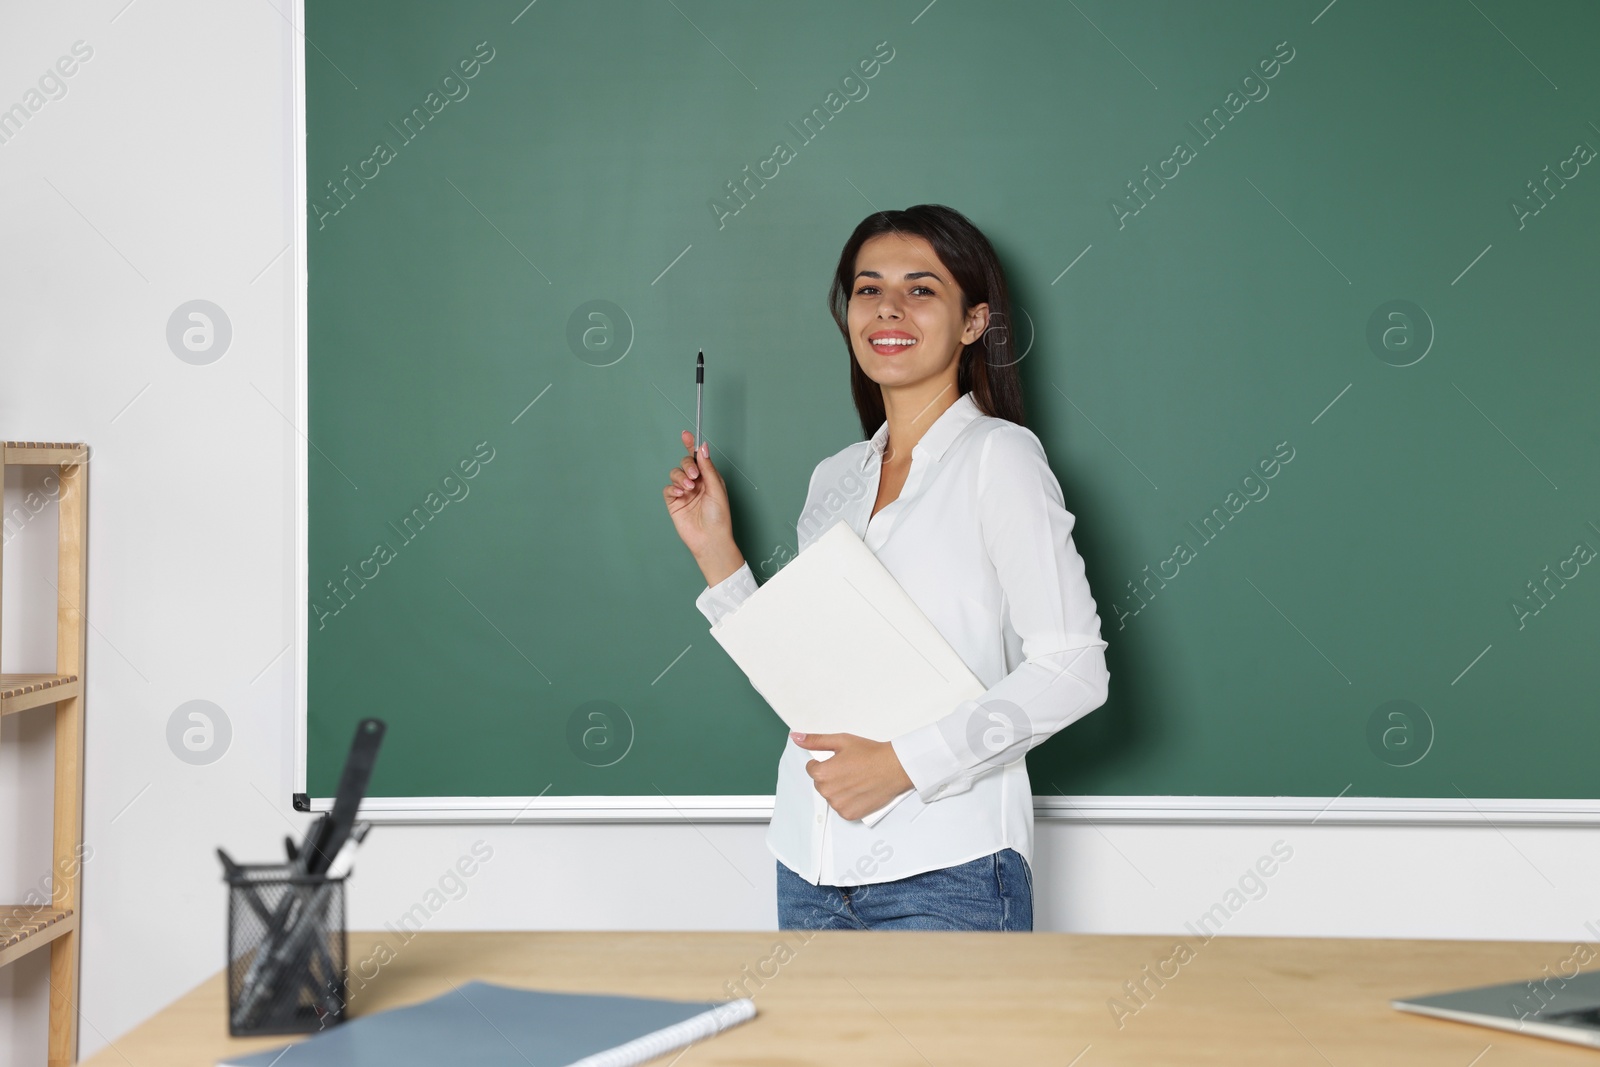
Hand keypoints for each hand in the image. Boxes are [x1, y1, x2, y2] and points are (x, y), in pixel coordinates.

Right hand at [663, 431, 740, 581]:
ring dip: (680, 477)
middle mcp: (696, 483)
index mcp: (708, 478)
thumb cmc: (718, 517)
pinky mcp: (674, 502)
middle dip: (687, 465)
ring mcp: (684, 492)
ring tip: (688, 488)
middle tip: (694, 476)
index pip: (698, 458)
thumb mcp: (716, 489)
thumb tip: (703, 447)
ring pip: (675, 474)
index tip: (686, 434)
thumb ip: (707, 468)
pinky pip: (668, 488)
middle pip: (685, 463)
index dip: (691, 445)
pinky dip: (673, 489)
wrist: (710, 539)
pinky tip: (681, 495)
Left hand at [792, 732, 914, 820]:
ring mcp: (839, 805)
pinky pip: (841, 808)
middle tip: (850, 769)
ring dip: (839, 790)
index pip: (811, 769)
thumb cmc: (871, 754)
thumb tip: (797, 737)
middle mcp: (828, 791)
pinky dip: (848, 801)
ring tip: (857, 780)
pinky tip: (859, 791)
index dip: (825, 763)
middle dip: (831, 777)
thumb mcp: (841, 741)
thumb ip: (816, 740)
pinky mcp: (849, 814)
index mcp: (823, 773)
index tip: (839, 761)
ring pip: (831, 796)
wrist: (894, 768)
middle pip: (821, 784)